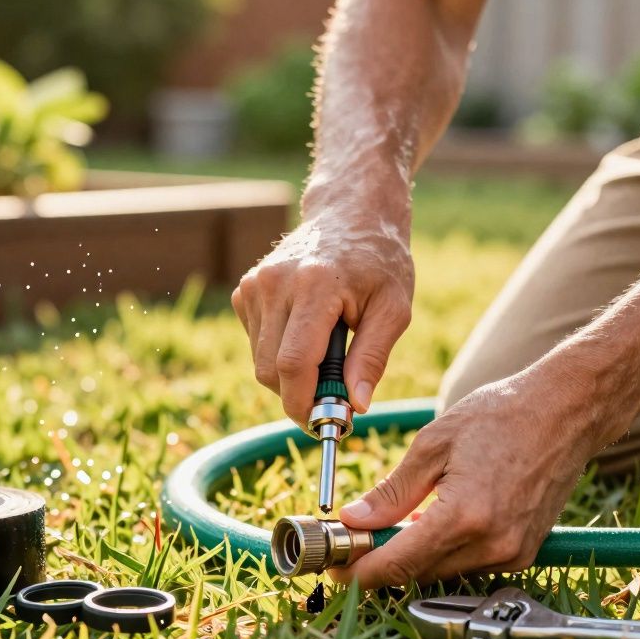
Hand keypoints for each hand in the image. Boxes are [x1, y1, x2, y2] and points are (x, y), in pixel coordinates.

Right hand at [232, 212, 412, 424]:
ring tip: (326, 354)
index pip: (293, 363)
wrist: (350, 213)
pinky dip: (279, 351)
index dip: (303, 404)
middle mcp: (275, 282)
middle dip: (298, 395)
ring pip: (260, 361)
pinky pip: (256, 342)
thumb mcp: (394, 308)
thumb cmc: (379, 262)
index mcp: (314, 285)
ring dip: (289, 374)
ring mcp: (255, 284)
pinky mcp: (245, 289)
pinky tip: (306, 330)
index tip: (322, 425)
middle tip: (332, 400)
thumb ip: (373, 358)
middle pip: (270, 370)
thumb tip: (356, 406)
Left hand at [328, 366, 607, 589]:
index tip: (334, 567)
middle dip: (380, 562)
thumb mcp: (434, 444)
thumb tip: (354, 520)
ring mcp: (512, 553)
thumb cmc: (501, 415)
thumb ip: (392, 491)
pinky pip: (469, 564)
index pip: (397, 564)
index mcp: (464, 517)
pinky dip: (444, 551)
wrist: (566, 412)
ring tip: (393, 525)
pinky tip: (434, 522)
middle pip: (417, 574)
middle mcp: (492, 545)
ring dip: (413, 557)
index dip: (359, 572)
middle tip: (354, 540)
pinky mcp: (524, 552)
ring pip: (442, 572)